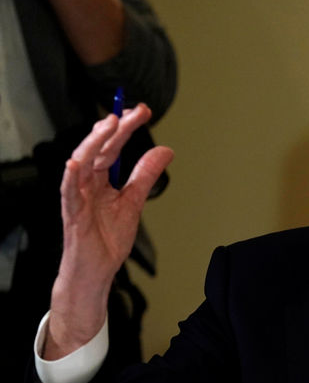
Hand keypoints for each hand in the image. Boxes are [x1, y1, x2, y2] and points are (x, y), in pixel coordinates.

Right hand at [45, 104, 172, 358]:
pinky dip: (70, 177)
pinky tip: (74, 163)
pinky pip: (68, 193)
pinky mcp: (73, 215)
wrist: (97, 271)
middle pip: (99, 150)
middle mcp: (87, 183)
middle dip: (114, 129)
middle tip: (131, 112)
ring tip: (108, 125)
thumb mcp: (134, 201)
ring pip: (81, 164)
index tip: (142, 111)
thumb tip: (166, 151)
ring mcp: (78, 197)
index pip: (113, 147)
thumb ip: (146, 175)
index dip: (126, 128)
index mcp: (100, 179)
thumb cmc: (108, 239)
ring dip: (93, 143)